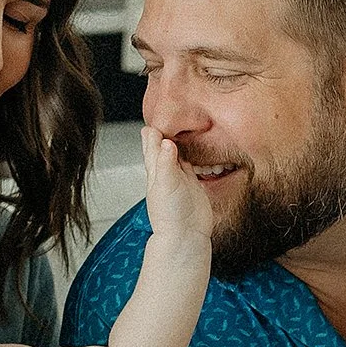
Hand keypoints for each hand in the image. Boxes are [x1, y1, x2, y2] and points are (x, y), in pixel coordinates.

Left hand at [141, 123, 211, 256]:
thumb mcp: (166, 185)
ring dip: (176, 141)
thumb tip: (167, 142)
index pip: (153, 143)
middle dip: (163, 131)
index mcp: (155, 170)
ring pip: (176, 153)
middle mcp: (166, 171)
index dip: (155, 129)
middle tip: (162, 115)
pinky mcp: (193, 183)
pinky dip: (190, 154)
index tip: (158, 111)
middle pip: (162, 146)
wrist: (185, 235)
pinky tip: (190, 149)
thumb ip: (167, 163)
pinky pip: (191, 164)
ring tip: (175, 128)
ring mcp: (180, 176)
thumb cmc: (170, 214)